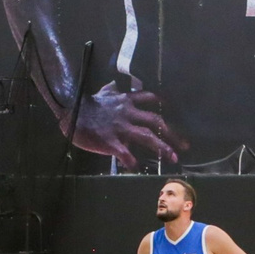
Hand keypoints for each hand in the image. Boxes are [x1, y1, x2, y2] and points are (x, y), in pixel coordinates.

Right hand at [70, 78, 185, 171]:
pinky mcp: (110, 141)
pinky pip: (125, 152)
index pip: (151, 98)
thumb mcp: (102, 92)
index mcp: (126, 101)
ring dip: (162, 147)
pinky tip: (136, 168)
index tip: (175, 113)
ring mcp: (120, 127)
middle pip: (156, 121)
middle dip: (173, 133)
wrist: (69, 110)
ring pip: (147, 136)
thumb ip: (112, 90)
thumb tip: (114, 84)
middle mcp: (128, 113)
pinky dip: (132, 161)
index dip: (165, 105)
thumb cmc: (86, 103)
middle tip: (184, 145)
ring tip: (172, 158)